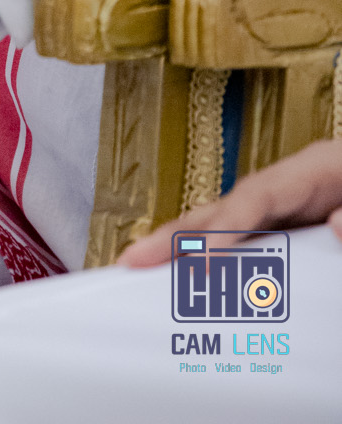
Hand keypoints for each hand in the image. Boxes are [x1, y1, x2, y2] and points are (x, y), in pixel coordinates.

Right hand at [119, 138, 341, 267]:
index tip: (197, 259)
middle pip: (229, 206)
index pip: (258, 197)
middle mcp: (296, 185)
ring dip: (188, 246)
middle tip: (130, 260)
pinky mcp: (300, 228)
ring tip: (144, 270)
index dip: (224, 226)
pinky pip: (254, 246)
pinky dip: (219, 259)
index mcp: (318, 168)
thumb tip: (335, 225)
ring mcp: (295, 205)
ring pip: (233, 225)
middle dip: (178, 232)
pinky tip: (199, 283)